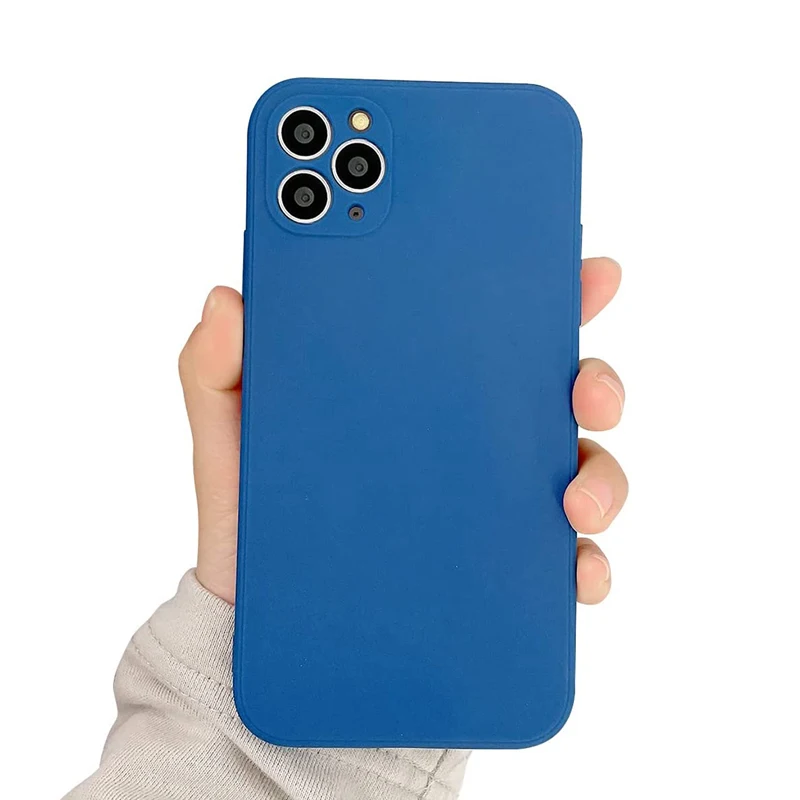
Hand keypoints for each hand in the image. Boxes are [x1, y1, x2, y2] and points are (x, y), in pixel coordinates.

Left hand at [179, 257, 626, 604]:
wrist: (255, 618)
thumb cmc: (254, 514)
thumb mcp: (230, 434)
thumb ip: (219, 367)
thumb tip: (227, 301)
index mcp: (419, 386)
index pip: (492, 326)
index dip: (545, 291)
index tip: (582, 269)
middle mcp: (470, 438)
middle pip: (558, 394)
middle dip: (595, 380)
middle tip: (586, 389)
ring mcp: (494, 504)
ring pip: (581, 472)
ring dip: (602, 478)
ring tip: (575, 501)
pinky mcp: (500, 570)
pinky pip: (563, 564)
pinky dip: (585, 565)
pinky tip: (574, 569)